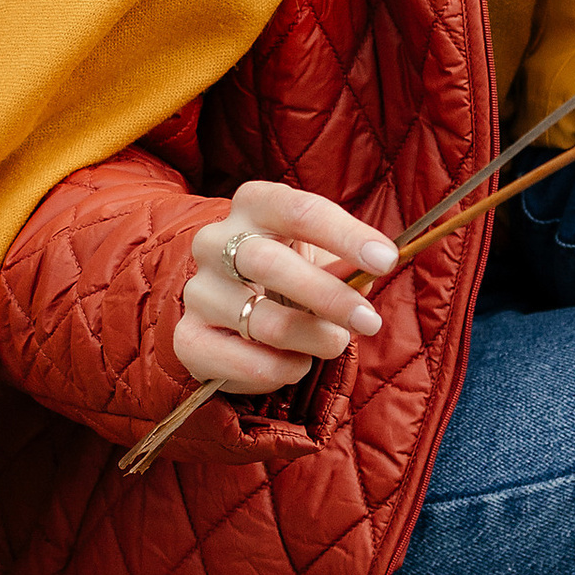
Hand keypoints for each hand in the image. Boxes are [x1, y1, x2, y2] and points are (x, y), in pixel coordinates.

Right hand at [173, 180, 397, 395]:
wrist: (235, 317)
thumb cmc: (292, 279)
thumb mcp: (322, 261)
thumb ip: (346, 266)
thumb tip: (370, 275)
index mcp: (254, 205)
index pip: (299, 210)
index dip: (346, 235)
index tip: (386, 260)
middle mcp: (214, 241)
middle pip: (270, 264)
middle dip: (329, 296)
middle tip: (369, 321)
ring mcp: (198, 290)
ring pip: (262, 319)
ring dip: (312, 338)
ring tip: (334, 343)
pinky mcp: (188, 338)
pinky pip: (242, 361)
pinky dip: (282, 369)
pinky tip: (296, 364)